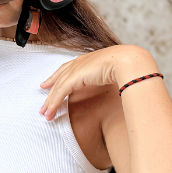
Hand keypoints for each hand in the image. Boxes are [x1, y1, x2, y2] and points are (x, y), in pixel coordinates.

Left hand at [38, 45, 152, 120]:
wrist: (128, 61)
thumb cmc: (128, 65)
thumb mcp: (115, 70)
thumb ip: (109, 76)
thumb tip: (115, 82)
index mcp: (88, 58)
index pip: (67, 68)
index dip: (57, 77)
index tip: (47, 84)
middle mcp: (79, 62)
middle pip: (59, 78)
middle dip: (50, 92)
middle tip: (43, 104)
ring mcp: (76, 69)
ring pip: (57, 88)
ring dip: (50, 102)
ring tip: (45, 114)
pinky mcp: (74, 77)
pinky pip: (60, 93)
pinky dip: (54, 103)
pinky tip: (50, 112)